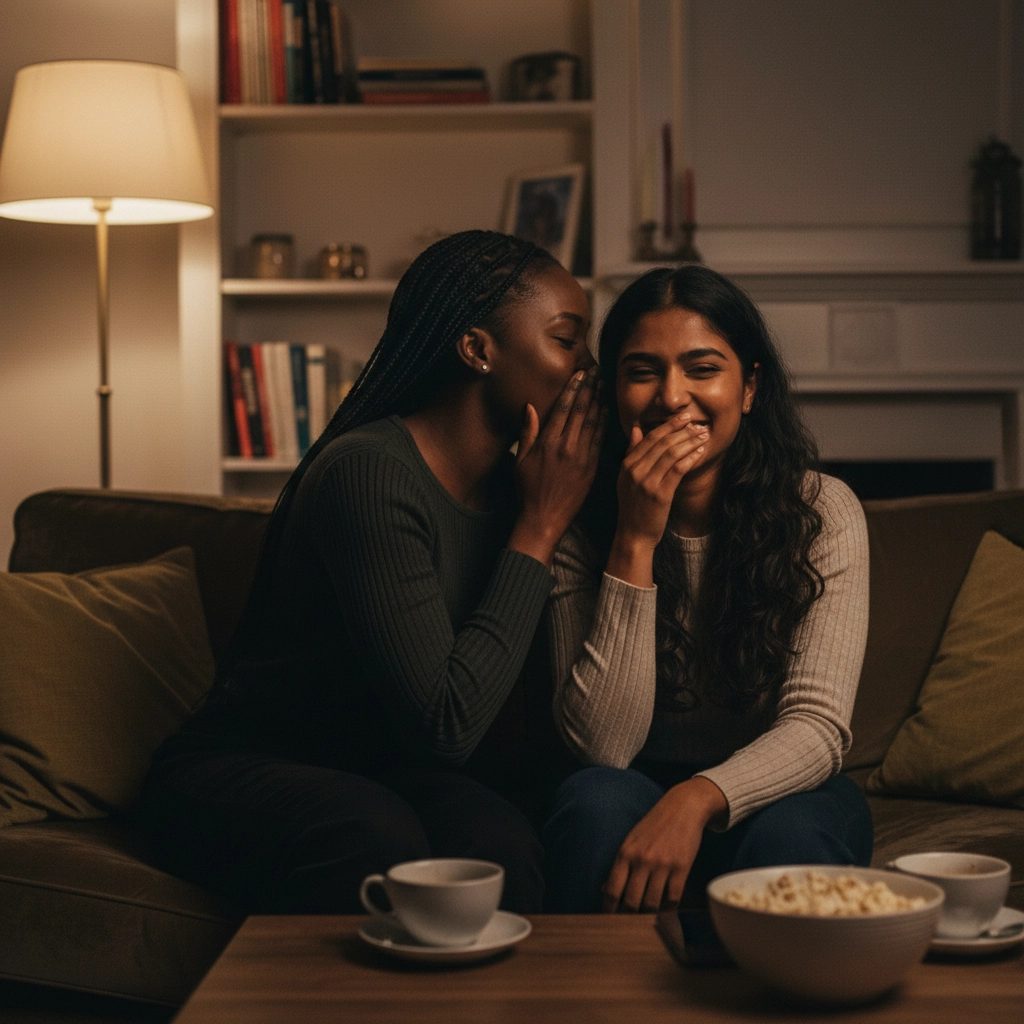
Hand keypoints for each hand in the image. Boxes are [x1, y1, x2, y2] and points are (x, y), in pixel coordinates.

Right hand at [509, 367, 605, 566]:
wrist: (543, 519)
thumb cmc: (528, 490)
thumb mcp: (520, 460)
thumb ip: (527, 432)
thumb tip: (530, 406)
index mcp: (547, 443)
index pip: (562, 409)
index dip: (573, 389)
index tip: (580, 374)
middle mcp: (565, 447)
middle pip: (580, 411)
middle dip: (589, 389)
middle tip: (597, 372)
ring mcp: (581, 458)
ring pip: (593, 423)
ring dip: (599, 402)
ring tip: (604, 385)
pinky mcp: (592, 469)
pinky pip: (600, 441)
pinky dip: (604, 424)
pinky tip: (608, 410)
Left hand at [602, 776, 726, 912]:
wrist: (683, 807)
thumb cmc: (654, 825)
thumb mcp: (631, 841)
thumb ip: (620, 866)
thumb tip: (606, 891)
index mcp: (625, 853)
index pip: (613, 890)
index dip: (610, 910)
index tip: (609, 920)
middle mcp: (642, 860)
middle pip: (631, 902)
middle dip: (630, 916)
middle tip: (630, 923)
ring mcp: (662, 865)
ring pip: (652, 904)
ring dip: (650, 914)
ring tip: (649, 916)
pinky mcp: (682, 868)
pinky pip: (673, 898)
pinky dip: (669, 908)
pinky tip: (666, 907)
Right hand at [617, 414, 708, 547]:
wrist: (633, 534)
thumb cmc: (633, 506)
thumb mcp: (626, 478)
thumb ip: (631, 453)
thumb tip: (638, 429)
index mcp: (627, 465)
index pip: (650, 438)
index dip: (669, 425)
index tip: (684, 417)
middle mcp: (635, 471)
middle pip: (663, 443)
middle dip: (683, 431)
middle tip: (699, 425)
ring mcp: (647, 483)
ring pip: (672, 453)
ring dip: (690, 442)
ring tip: (703, 436)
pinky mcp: (660, 494)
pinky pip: (678, 469)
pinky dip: (691, 458)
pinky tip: (700, 453)